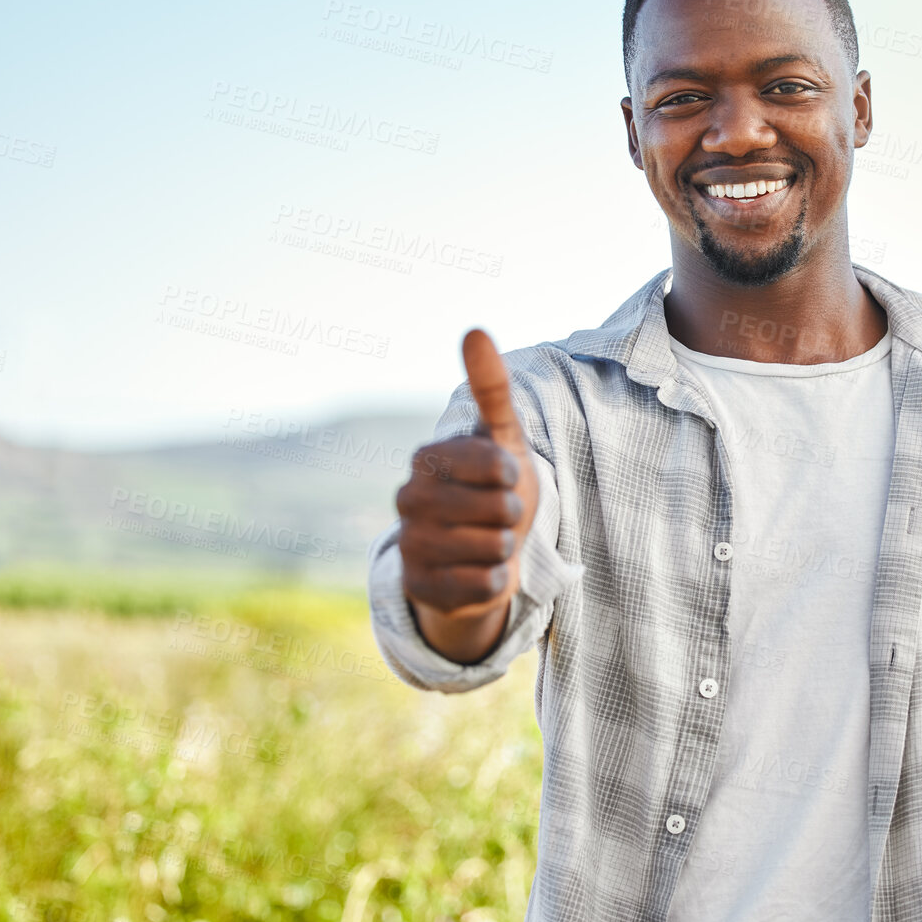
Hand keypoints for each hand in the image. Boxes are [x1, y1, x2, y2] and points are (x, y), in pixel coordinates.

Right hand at [396, 329, 538, 660]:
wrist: (483, 553)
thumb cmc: (495, 488)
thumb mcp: (502, 438)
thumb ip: (490, 388)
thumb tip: (474, 330)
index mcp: (426, 459)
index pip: (495, 465)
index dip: (514, 475)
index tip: (505, 477)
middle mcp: (407, 501)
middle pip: (498, 510)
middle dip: (512, 514)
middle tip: (498, 514)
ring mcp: (410, 546)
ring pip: (492, 549)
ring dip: (506, 548)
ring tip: (490, 542)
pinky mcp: (420, 590)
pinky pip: (483, 587)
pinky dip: (495, 581)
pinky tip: (481, 572)